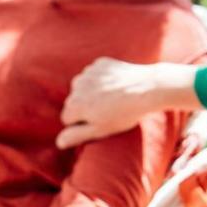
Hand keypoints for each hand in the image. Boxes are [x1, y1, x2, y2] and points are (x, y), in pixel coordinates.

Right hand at [57, 59, 197, 148]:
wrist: (148, 88)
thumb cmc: (124, 113)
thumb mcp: (100, 130)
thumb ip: (76, 136)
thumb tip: (58, 142)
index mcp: (74, 104)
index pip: (67, 118)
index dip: (83, 124)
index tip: (99, 122)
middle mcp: (76, 85)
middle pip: (74, 101)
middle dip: (86, 107)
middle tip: (108, 111)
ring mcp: (88, 72)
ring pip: (84, 87)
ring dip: (93, 93)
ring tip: (113, 99)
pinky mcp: (100, 63)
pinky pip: (95, 74)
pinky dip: (102, 80)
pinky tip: (116, 86)